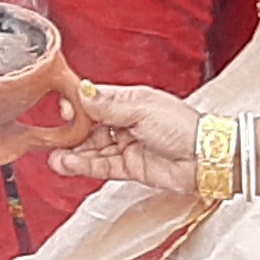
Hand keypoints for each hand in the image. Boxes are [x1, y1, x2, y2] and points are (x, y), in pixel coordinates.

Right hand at [45, 81, 201, 194]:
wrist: (206, 158)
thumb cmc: (184, 126)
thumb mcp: (142, 109)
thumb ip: (109, 106)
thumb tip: (83, 92)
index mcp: (130, 101)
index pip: (96, 100)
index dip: (78, 105)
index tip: (63, 109)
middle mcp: (126, 122)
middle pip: (91, 126)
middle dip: (72, 132)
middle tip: (53, 136)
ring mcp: (127, 145)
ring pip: (93, 148)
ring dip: (74, 153)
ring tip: (55, 157)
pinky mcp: (130, 167)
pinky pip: (102, 165)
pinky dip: (84, 166)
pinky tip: (68, 164)